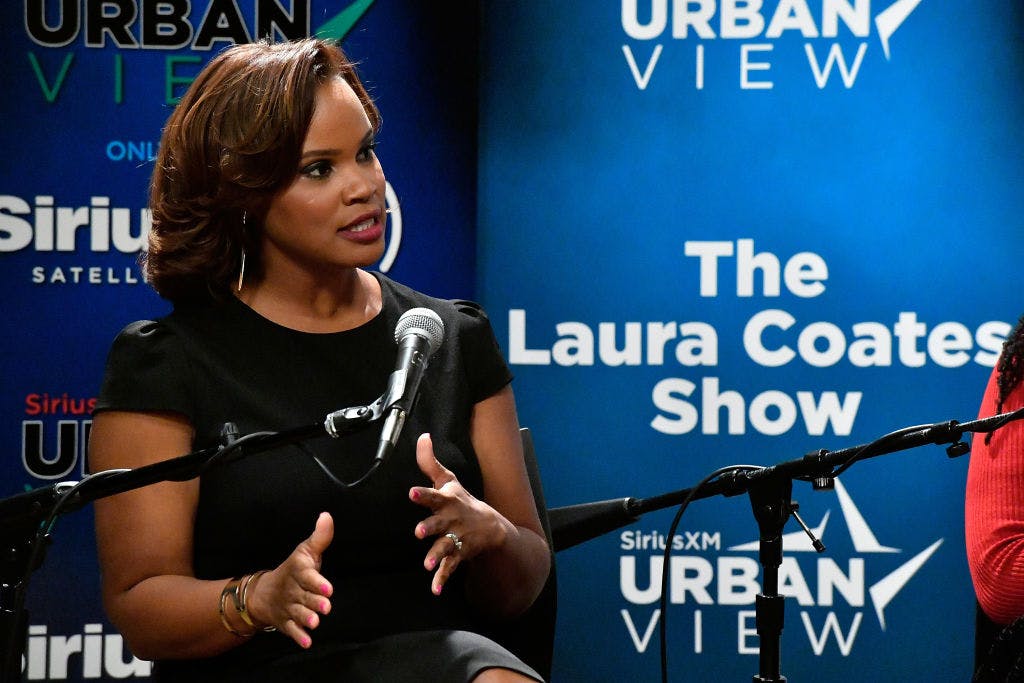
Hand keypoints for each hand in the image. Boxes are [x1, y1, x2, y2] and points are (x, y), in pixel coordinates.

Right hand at [246, 512, 334, 648]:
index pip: (307, 576)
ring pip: (298, 613)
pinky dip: (298, 637)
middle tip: (326, 606)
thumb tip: (327, 516)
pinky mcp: (286, 622)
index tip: (328, 588)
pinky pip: (292, 630)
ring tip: (316, 622)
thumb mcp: (305, 552)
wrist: (264, 593)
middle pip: (305, 597)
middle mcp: (293, 590)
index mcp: (298, 572)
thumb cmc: (295, 570)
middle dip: (314, 602)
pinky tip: (307, 642)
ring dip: (306, 618)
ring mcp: (289, 607)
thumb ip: (320, 537)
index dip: (317, 582)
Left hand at [409, 433, 512, 595]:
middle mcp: (452, 519)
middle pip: (439, 522)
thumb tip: (422, 436)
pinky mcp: (459, 554)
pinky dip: (442, 578)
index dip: (423, 494)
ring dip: (436, 555)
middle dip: (430, 527)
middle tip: (419, 531)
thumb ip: (430, 462)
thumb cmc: (462, 501)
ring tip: (427, 564)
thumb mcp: (448, 481)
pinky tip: (434, 588)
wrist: (491, 527)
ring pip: (445, 546)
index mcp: (447, 501)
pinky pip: (450, 567)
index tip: (412, 492)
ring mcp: (457, 538)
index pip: (434, 495)